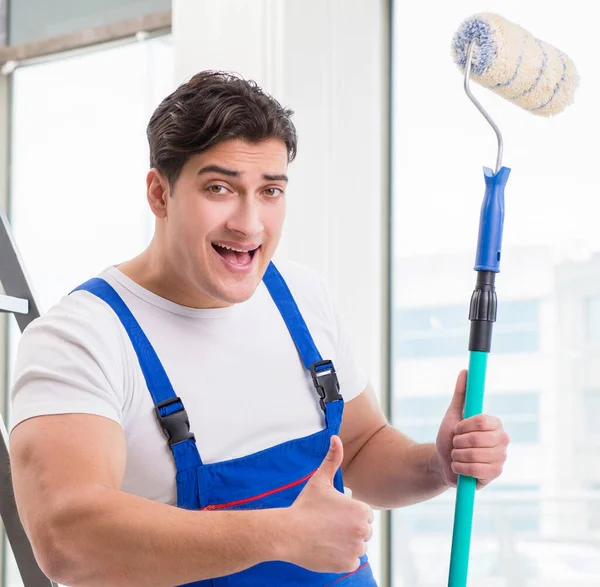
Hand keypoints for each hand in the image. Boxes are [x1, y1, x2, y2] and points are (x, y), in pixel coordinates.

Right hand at [281, 436, 373, 573]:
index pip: (365, 514)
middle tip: (329, 525)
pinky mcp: (348, 565)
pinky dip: (342, 557)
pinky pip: (351, 561)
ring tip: (328, 535)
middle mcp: (363, 531)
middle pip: (363, 530)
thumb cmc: (305, 505)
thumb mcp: (320, 479)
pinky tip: (327, 548)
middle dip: (350, 528)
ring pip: (358, 546)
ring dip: (347, 542)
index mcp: (361, 511)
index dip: (350, 513)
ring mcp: (356, 550)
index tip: (334, 514)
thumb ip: (332, 458)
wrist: (289, 533)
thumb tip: (335, 437)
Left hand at [435, 370, 509, 488]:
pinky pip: (476, 470)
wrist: (443, 462)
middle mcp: (502, 440)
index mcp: (494, 423)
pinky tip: (459, 467)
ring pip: (476, 455)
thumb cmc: (450, 437)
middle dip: (459, 442)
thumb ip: (461, 394)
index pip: (483, 421)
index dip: (465, 426)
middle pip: (479, 439)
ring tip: (456, 455)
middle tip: (455, 443)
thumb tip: (465, 371)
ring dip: (458, 455)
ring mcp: (500, 458)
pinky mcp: (495, 474)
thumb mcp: (453, 414)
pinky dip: (461, 468)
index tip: (456, 429)